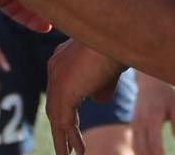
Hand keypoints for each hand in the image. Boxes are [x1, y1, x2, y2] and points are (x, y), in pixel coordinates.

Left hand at [46, 39, 125, 154]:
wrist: (118, 32)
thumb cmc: (119, 44)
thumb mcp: (110, 67)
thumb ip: (102, 84)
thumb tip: (98, 100)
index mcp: (62, 57)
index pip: (61, 89)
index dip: (66, 109)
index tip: (72, 125)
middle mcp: (55, 67)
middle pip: (55, 104)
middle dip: (61, 126)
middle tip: (67, 145)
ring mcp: (57, 80)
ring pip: (57, 116)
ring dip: (64, 138)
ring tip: (69, 154)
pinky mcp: (64, 91)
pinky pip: (64, 122)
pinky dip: (69, 138)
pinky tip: (77, 151)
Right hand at [132, 72, 174, 154]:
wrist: (149, 82)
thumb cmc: (165, 94)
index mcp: (153, 117)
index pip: (154, 142)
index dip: (158, 154)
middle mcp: (141, 122)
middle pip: (143, 147)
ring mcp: (135, 123)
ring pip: (136, 145)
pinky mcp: (133, 123)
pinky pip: (134, 141)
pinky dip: (138, 150)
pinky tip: (146, 154)